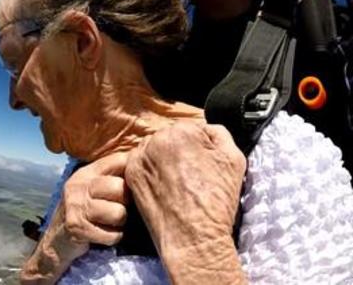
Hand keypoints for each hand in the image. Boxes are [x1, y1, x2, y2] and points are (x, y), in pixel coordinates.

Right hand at [19, 151, 129, 284]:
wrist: (56, 241)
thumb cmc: (85, 213)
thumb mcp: (93, 190)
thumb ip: (113, 176)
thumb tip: (143, 163)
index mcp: (86, 173)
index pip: (118, 160)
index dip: (133, 171)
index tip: (137, 182)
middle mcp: (78, 186)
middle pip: (120, 187)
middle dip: (126, 202)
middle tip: (120, 208)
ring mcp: (75, 206)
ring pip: (118, 213)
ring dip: (120, 223)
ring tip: (111, 223)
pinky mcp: (76, 227)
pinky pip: (112, 234)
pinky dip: (113, 238)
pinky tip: (104, 234)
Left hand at [125, 121, 246, 283]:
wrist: (193, 236)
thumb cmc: (215, 202)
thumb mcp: (234, 159)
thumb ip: (219, 134)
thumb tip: (207, 129)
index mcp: (183, 131)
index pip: (191, 129)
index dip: (200, 147)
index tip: (203, 164)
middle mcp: (157, 139)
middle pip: (171, 138)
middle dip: (180, 152)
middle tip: (191, 175)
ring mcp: (141, 157)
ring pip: (155, 151)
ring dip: (164, 160)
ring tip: (178, 183)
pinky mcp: (131, 174)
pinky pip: (143, 165)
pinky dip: (152, 173)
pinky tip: (165, 188)